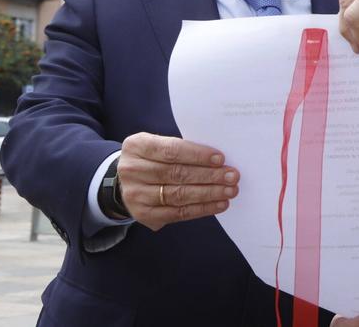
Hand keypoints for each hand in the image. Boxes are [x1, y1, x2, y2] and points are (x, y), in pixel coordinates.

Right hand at [116, 132, 239, 230]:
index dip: (197, 155)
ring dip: (209, 193)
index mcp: (136, 146)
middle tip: (232, 176)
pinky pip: (178, 213)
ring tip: (229, 190)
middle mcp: (132, 170)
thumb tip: (219, 160)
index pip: (171, 150)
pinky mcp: (143, 214)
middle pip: (176, 173)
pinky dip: (202, 208)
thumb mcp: (159, 145)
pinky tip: (219, 204)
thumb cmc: (154, 159)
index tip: (221, 159)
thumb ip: (183, 149)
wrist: (127, 182)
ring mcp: (135, 194)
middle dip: (208, 175)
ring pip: (178, 194)